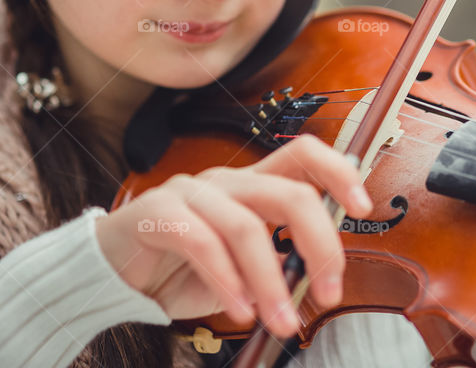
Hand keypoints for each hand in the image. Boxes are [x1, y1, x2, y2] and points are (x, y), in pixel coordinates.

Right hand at [93, 134, 373, 337]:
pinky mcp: (157, 212)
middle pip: (289, 193)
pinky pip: (201, 243)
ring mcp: (191, 192)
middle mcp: (227, 182)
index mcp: (253, 185)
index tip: (362, 208)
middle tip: (328, 293)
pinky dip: (226, 282)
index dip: (339, 172)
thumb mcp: (242, 268)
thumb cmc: (183, 269)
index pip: (304, 154)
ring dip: (271, 282)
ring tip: (280, 321)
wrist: (113, 274)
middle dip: (319, 246)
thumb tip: (317, 281)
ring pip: (246, 227)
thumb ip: (278, 262)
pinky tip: (238, 311)